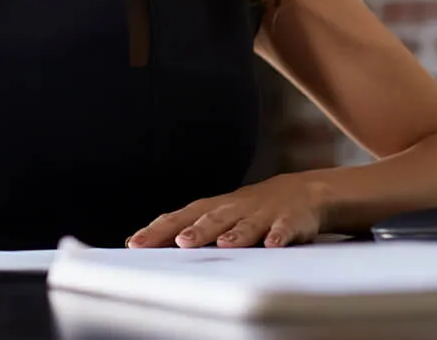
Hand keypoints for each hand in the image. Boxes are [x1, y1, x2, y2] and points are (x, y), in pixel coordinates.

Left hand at [127, 174, 331, 248]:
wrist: (301, 192)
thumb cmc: (245, 210)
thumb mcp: (215, 216)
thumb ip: (181, 228)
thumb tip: (136, 242)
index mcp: (212, 209)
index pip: (179, 218)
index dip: (158, 231)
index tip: (135, 244)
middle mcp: (234, 209)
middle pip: (212, 219)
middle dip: (197, 231)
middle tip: (181, 242)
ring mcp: (263, 214)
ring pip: (247, 224)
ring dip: (236, 234)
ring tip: (225, 244)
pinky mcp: (291, 220)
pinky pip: (285, 228)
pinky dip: (279, 235)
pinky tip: (272, 244)